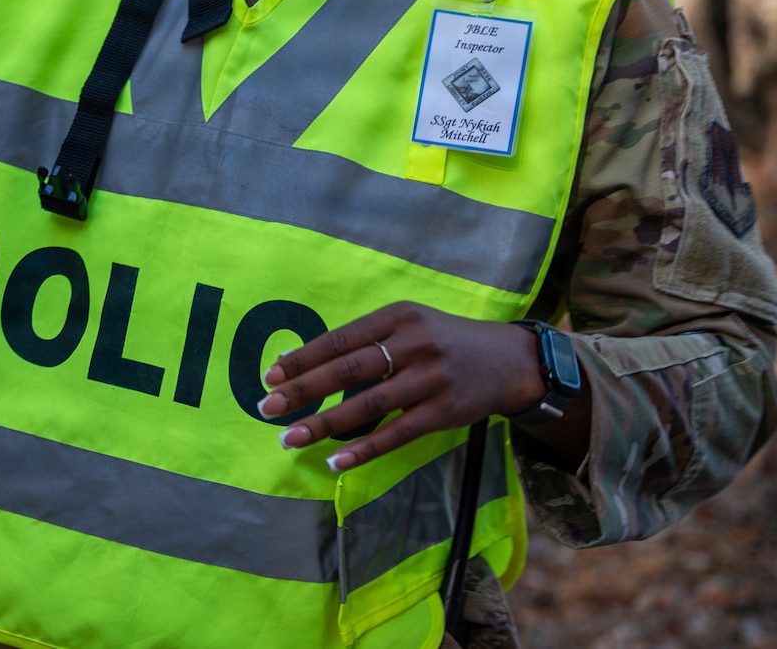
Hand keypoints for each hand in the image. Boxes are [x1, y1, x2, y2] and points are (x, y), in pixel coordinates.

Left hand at [256, 302, 549, 471]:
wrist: (509, 360)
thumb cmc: (444, 341)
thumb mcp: (409, 324)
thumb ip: (365, 340)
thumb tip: (304, 361)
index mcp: (398, 316)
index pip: (339, 339)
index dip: (303, 358)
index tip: (270, 374)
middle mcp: (413, 343)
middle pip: (347, 370)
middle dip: (303, 390)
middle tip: (267, 407)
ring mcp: (430, 379)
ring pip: (367, 405)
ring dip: (324, 424)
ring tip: (290, 437)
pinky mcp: (444, 411)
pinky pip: (396, 433)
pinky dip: (364, 449)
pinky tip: (336, 461)